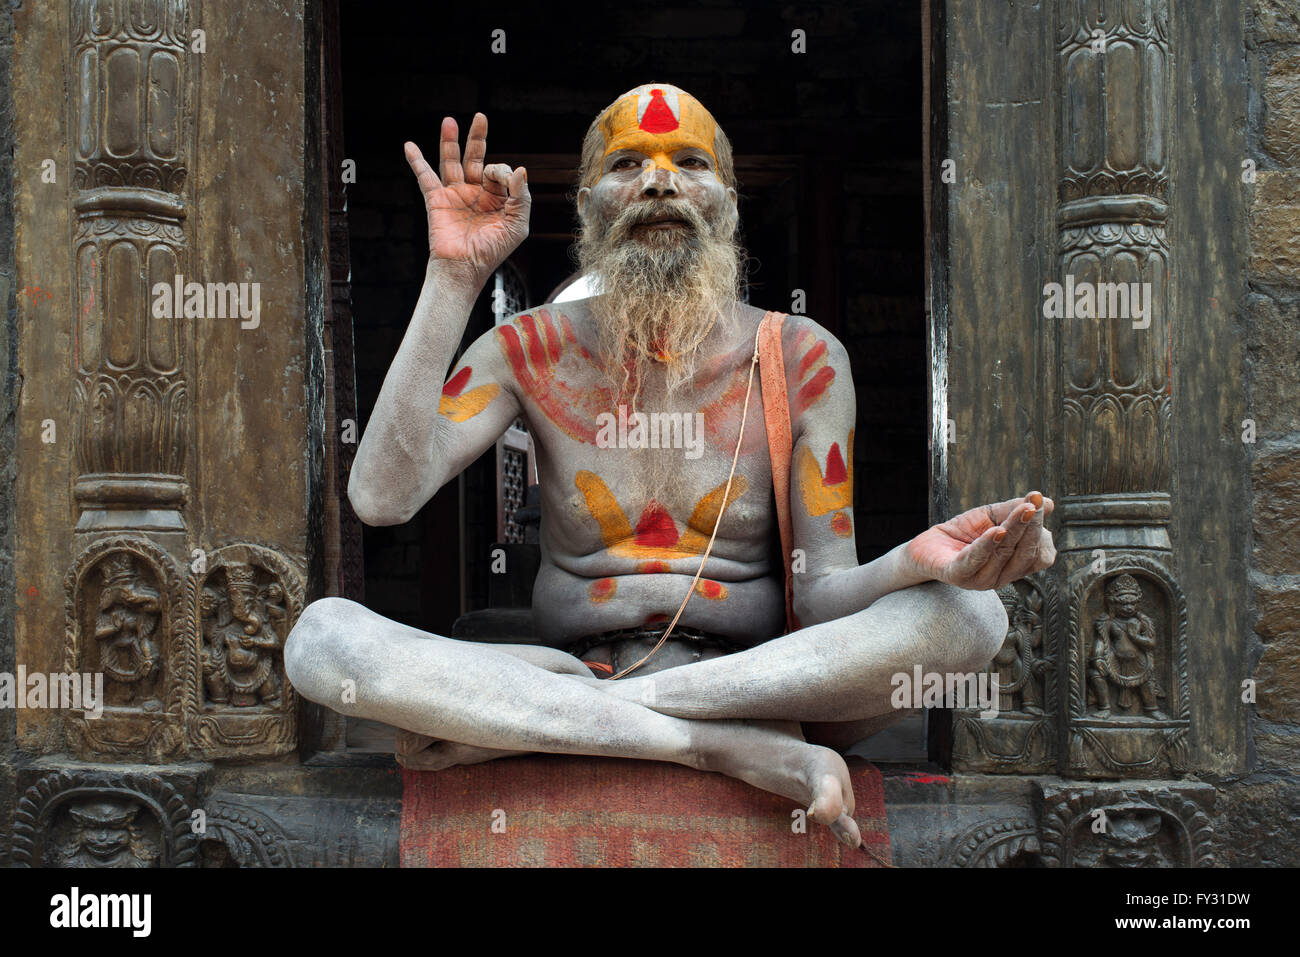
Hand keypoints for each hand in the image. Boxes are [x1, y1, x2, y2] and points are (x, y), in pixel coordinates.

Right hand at [405, 113, 530, 285]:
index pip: (500, 172)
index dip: (503, 172)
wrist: (465, 268)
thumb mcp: (517, 225)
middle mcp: (475, 194)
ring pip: (451, 161)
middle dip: (477, 138)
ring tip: (449, 120)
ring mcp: (455, 195)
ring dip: (449, 141)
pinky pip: (425, 177)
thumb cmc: (493, 251)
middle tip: (480, 116)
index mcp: (496, 199)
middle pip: (475, 158)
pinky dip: (416, 161)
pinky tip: (409, 146)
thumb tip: (520, 170)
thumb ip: (522, 197)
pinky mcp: (437, 200)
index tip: (503, 182)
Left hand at [904, 491, 1056, 589]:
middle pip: (1024, 555)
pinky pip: (975, 561)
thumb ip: (1015, 510)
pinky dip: (987, 545)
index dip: (1042, 531)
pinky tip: (997, 531)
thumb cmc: (964, 533)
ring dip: (1014, 530)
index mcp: (1014, 567)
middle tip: (1035, 503)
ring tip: (1022, 509)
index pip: (1040, 556)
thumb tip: (1048, 503)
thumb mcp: (992, 516)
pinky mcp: (957, 576)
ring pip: (1003, 555)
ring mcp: (980, 580)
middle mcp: (1001, 577)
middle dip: (1031, 527)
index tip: (1040, 502)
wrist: (927, 546)